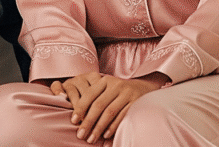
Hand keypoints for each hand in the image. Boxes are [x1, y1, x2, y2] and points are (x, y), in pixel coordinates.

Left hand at [50, 71, 166, 142]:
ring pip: (109, 112)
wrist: (144, 88)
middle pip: (98, 105)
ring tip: (91, 138)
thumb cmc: (119, 93)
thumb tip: (76, 118)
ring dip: (99, 127)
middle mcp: (116, 85)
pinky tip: (106, 135)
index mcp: (105, 81)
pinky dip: (113, 127)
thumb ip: (94, 99)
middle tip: (80, 135)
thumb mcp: (107, 90)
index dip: (80, 108)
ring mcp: (127, 93)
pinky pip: (122, 116)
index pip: (89, 94)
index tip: (73, 121)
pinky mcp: (136, 102)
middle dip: (88, 122)